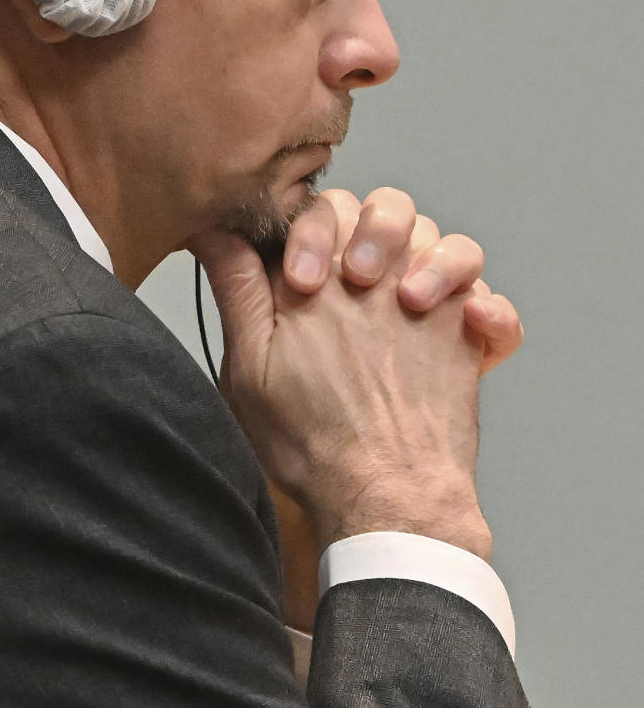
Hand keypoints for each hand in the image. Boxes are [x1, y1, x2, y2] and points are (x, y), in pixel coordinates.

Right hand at [190, 190, 495, 558]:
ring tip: (405, 293)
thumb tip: (215, 231)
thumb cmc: (315, 444)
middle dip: (366, 226)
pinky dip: (484, 303)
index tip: (293, 272)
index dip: (305, 226)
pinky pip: (492, 301)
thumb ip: (238, 289)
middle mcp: (385, 283)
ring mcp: (435, 308)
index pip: (321, 208)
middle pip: (385, 208)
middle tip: (348, 275)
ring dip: (428, 255)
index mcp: (327, 283)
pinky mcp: (468, 341)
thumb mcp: (250, 367)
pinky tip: (463, 318)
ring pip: (445, 240)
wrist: (388, 499)